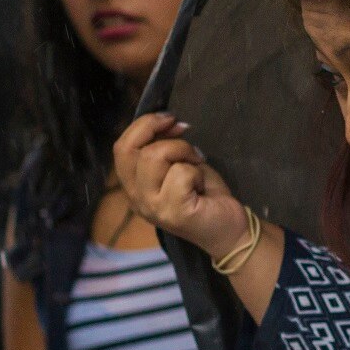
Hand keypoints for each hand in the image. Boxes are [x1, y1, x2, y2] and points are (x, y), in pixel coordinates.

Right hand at [113, 113, 249, 257]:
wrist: (229, 229)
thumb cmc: (205, 195)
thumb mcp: (178, 163)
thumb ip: (163, 147)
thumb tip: (166, 121)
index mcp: (134, 187)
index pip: (121, 148)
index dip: (143, 126)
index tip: (169, 119)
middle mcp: (136, 199)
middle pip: (131, 150)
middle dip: (162, 134)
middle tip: (186, 135)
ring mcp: (152, 207)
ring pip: (154, 157)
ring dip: (182, 151)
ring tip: (196, 165)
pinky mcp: (173, 212)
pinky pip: (180, 173)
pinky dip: (196, 171)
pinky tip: (201, 185)